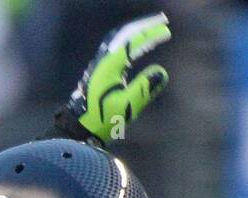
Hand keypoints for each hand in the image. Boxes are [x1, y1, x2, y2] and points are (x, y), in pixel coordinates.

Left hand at [63, 12, 171, 143]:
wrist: (80, 127)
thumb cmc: (102, 120)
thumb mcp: (125, 106)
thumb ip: (143, 88)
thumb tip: (161, 72)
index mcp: (110, 65)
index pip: (133, 42)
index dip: (151, 35)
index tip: (167, 32)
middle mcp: (105, 59)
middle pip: (126, 33)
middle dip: (145, 26)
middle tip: (163, 21)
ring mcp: (102, 63)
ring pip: (121, 38)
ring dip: (138, 31)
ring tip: (154, 28)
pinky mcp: (102, 70)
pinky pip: (118, 47)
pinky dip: (131, 40)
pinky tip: (139, 44)